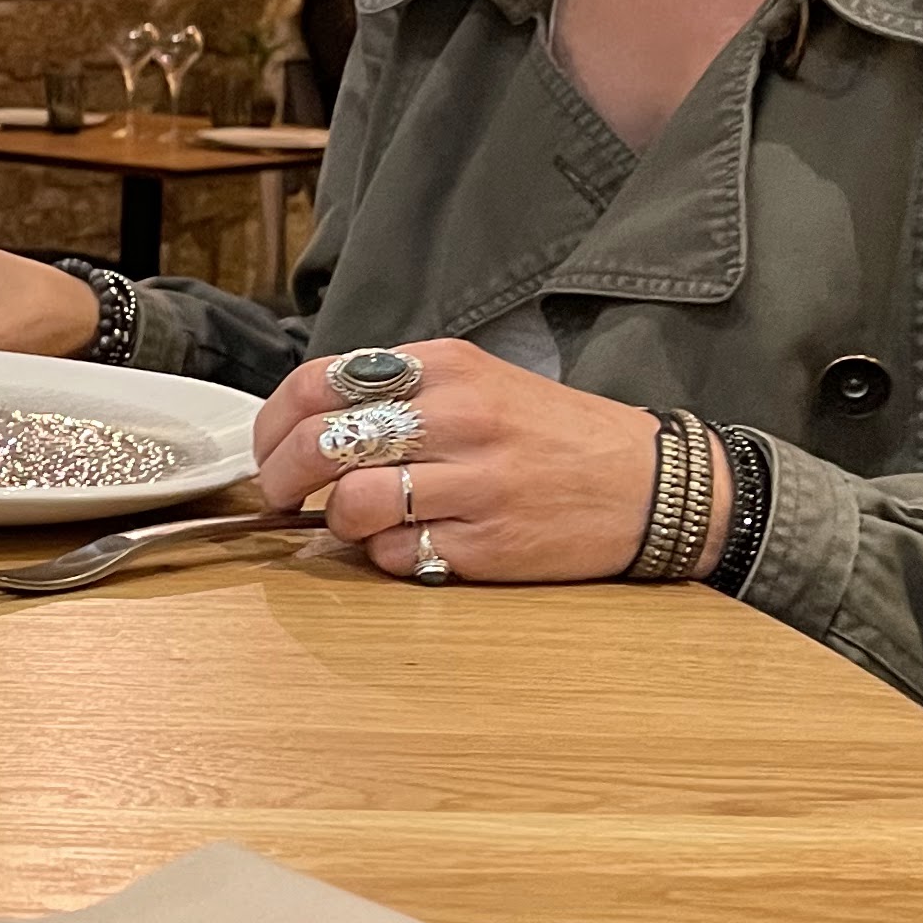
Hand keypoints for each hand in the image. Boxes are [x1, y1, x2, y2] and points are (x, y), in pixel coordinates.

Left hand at [253, 340, 724, 584]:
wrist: (652, 483)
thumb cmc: (554, 433)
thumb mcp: (478, 380)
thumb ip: (398, 392)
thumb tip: (307, 424)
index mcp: (445, 366)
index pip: (318, 382)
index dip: (274, 423)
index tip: (271, 449)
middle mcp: (457, 416)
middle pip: (321, 445)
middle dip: (281, 478)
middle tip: (282, 495)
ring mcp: (475, 482)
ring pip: (353, 504)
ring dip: (337, 521)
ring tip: (357, 521)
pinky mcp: (489, 544)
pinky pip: (399, 556)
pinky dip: (388, 557)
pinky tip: (412, 544)